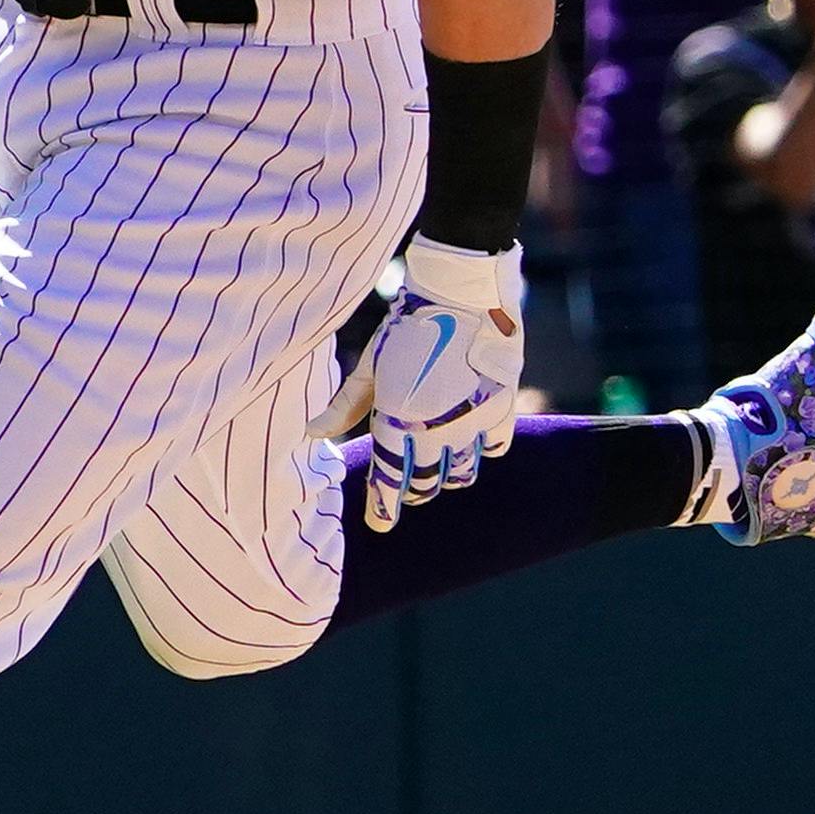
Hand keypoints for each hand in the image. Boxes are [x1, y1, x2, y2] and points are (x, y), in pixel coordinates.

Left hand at [350, 237, 527, 528]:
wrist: (462, 291)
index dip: (383, 508)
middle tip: (404, 482)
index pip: (390, 482)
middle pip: (426, 484)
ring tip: (434, 461)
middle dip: (412, 489)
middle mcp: (438, 429)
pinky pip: (494, 450)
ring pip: (462, 473)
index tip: (379, 522)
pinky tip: (466, 438)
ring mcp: (474, 421)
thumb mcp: (369, 365)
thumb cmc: (406, 326)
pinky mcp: (503, 408)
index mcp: (399, 420)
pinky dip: (480, 451)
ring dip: (445, 474)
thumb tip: (312, 434)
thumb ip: (343, 406)